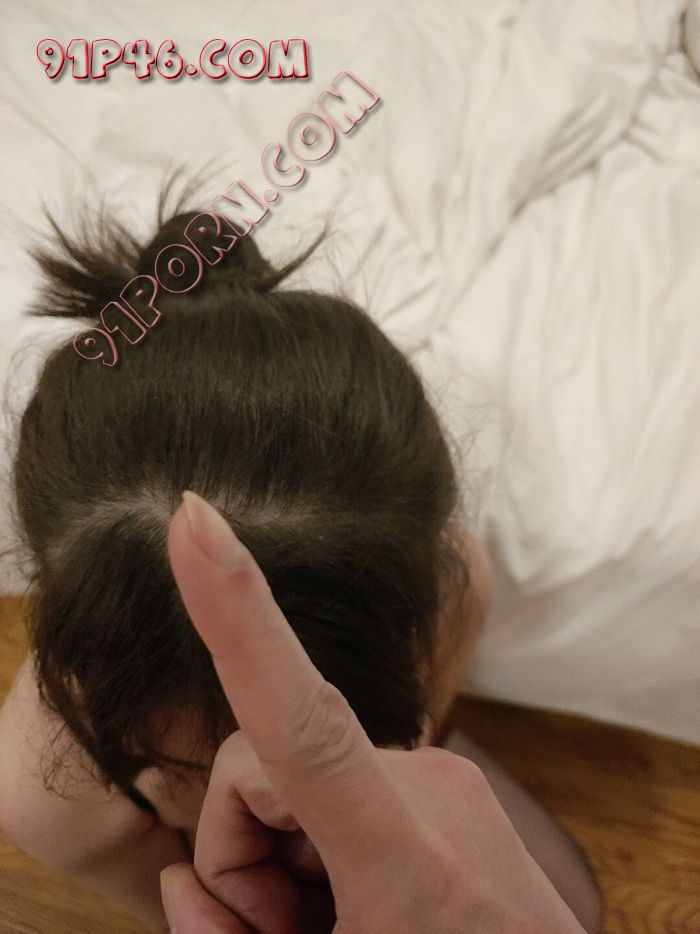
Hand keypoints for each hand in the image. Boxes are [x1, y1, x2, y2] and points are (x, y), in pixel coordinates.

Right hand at [159, 490, 584, 932]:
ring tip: (330, 920)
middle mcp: (428, 790)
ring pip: (295, 775)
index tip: (196, 517)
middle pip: (260, 764)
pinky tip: (360, 897)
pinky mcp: (447, 784)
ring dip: (281, 854)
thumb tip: (185, 879)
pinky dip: (322, 843)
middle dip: (240, 851)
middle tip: (283, 931)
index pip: (302, 716)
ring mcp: (443, 779)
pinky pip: (341, 783)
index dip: (237, 609)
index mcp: (405, 856)